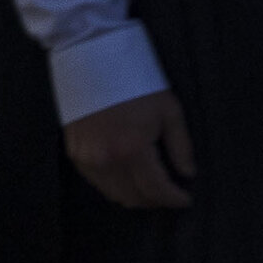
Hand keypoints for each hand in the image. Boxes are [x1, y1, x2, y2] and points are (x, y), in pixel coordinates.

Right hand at [66, 88, 193, 210]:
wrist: (92, 62)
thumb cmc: (136, 82)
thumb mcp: (168, 110)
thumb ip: (181, 146)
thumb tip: (188, 174)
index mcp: (133, 150)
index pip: (156, 190)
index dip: (174, 199)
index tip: (186, 200)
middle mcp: (107, 161)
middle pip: (134, 198)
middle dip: (156, 200)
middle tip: (170, 194)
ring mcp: (87, 160)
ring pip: (114, 195)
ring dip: (135, 196)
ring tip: (151, 186)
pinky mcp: (74, 155)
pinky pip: (98, 183)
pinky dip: (116, 186)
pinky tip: (129, 175)